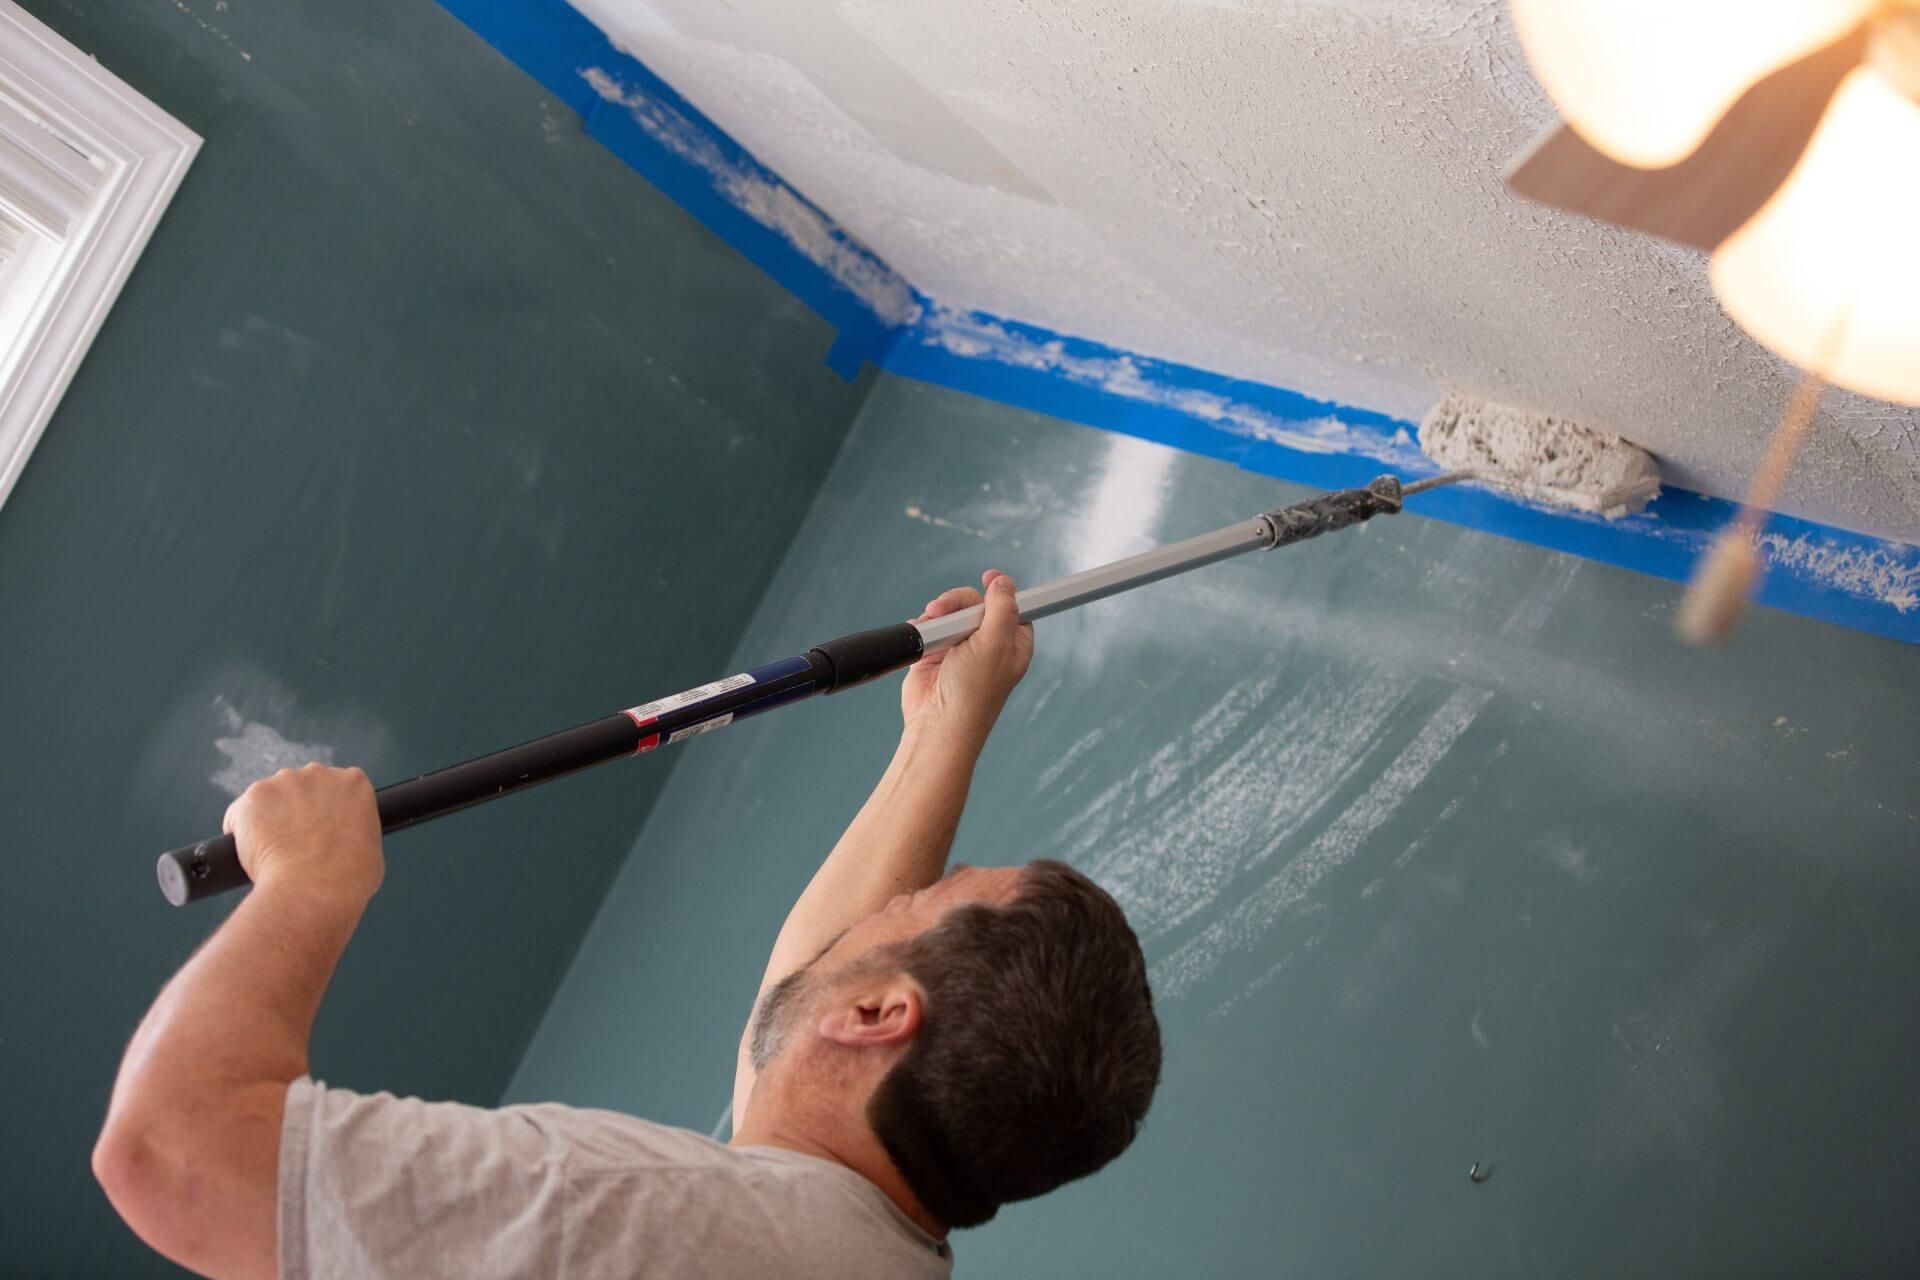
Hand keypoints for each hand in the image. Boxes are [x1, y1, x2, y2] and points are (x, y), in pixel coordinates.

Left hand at [223, 763, 383, 904]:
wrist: (316, 888)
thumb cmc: (349, 878)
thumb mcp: (371, 849)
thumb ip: (356, 833)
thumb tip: (344, 845)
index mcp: (354, 783)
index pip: (335, 789)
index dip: (325, 812)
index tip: (320, 831)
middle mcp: (319, 773)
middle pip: (300, 788)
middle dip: (296, 811)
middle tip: (296, 844)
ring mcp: (283, 782)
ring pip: (269, 800)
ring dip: (268, 819)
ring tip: (274, 853)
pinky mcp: (253, 797)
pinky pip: (240, 814)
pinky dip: (242, 833)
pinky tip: (253, 854)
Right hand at [900, 569, 1034, 741]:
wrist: (937, 723)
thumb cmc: (972, 694)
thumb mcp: (995, 644)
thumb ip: (1001, 608)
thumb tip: (1004, 582)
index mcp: (1012, 643)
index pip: (1013, 606)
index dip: (1002, 590)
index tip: (989, 576)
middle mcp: (988, 644)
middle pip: (976, 603)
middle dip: (958, 602)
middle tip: (944, 609)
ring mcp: (960, 648)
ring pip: (951, 612)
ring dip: (939, 613)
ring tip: (931, 624)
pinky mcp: (935, 653)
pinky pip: (930, 626)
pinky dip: (924, 627)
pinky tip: (922, 634)